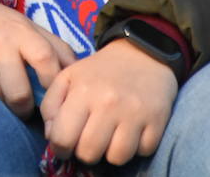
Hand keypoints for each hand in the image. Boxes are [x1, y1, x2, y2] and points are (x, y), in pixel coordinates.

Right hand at [0, 0, 76, 114]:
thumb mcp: (26, 25)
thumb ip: (52, 47)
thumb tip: (79, 73)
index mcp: (24, 32)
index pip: (47, 61)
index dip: (53, 85)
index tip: (54, 99)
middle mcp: (2, 43)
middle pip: (21, 92)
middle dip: (25, 108)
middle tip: (26, 111)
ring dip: (3, 105)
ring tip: (4, 100)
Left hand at [39, 38, 177, 165]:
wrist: (142, 53)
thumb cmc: (100, 70)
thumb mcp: (68, 77)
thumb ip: (51, 105)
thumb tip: (52, 136)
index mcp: (82, 91)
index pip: (62, 138)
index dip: (59, 148)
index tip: (64, 146)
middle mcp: (108, 103)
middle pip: (89, 153)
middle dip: (85, 151)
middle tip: (88, 140)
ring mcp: (135, 113)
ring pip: (116, 158)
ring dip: (111, 152)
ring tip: (110, 137)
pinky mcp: (157, 120)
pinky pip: (143, 151)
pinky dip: (136, 147)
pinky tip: (131, 132)